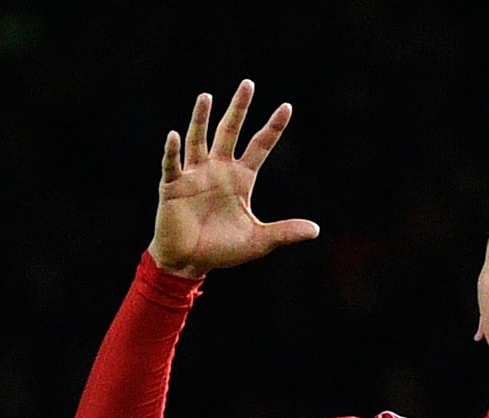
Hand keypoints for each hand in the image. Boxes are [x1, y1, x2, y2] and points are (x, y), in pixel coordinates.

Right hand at [149, 80, 319, 277]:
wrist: (189, 262)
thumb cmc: (223, 250)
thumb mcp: (259, 241)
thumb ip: (285, 232)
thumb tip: (316, 230)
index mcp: (241, 179)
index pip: (260, 146)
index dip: (272, 128)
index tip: (287, 107)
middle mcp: (218, 170)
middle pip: (230, 132)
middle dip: (238, 109)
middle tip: (248, 84)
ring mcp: (194, 176)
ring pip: (199, 140)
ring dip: (201, 119)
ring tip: (206, 96)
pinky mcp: (173, 187)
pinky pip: (172, 165)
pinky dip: (173, 151)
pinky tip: (175, 135)